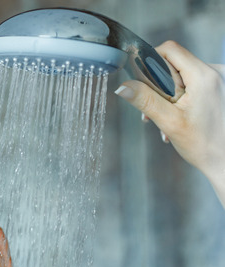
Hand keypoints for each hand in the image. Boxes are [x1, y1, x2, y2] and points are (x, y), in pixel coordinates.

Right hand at [114, 41, 224, 192]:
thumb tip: (122, 86)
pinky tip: (177, 118)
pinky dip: (181, 98)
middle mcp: (216, 72)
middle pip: (175, 63)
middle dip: (159, 85)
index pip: (170, 50)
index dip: (151, 61)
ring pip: (183, 75)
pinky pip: (194, 83)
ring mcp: (220, 79)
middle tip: (153, 111)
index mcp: (204, 76)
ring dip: (169, 95)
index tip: (143, 82)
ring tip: (165, 120)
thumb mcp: (169, 121)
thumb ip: (145, 100)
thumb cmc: (205, 144)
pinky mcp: (220, 88)